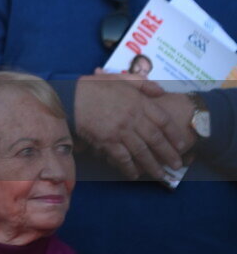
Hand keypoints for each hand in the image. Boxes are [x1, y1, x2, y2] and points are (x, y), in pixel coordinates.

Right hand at [75, 75, 192, 179]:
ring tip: (161, 175)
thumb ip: (142, 84)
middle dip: (168, 154)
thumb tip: (162, 91)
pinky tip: (135, 175)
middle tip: (176, 165)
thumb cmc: (96, 87)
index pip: (162, 119)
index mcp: (137, 101)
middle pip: (155, 138)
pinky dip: (130, 168)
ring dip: (153, 165)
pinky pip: (122, 158)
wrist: (71, 97)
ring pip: (142, 151)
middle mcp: (132, 117)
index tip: (181, 144)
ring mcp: (119, 131)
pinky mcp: (107, 141)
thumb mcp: (120, 78)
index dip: (174, 133)